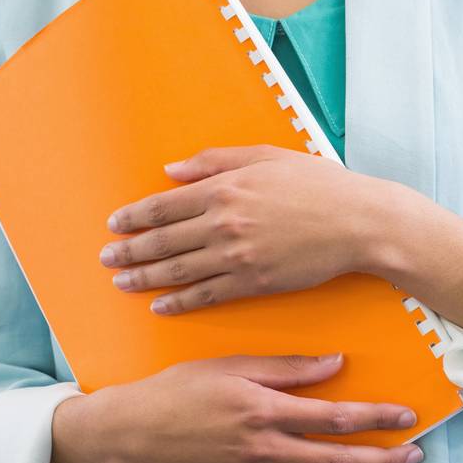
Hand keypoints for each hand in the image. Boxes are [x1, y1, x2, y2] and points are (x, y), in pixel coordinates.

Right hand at [69, 353, 423, 462]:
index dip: (376, 418)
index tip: (406, 415)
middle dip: (384, 459)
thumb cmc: (181, 389)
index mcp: (264, 410)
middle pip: (339, 461)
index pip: (335, 418)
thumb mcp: (232, 365)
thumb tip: (336, 364)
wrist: (137, 431)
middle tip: (414, 453)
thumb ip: (286, 368)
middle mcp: (265, 449)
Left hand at [100, 144, 400, 313]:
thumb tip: (171, 172)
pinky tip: (161, 305)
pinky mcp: (254, 282)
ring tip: (121, 283)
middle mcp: (223, 223)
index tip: (114, 224)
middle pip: (163, 241)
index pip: (164, 206)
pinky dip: (179, 301)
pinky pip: (207, 295)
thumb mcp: (264, 157)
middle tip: (106, 258)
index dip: (135, 217)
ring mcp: (237, 256)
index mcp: (224, 188)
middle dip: (130, 251)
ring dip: (145, 278)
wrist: (357, 222)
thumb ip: (214, 162)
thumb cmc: (315, 184)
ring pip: (178, 271)